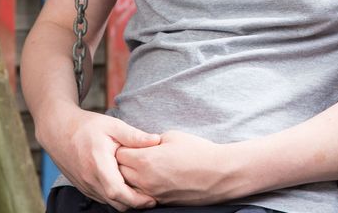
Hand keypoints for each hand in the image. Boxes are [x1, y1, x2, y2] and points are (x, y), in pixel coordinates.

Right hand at [40, 107, 160, 210]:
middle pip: (115, 203)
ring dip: (124, 201)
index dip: (136, 200)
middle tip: (152, 197)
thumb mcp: (113, 125)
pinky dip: (114, 197)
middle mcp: (89, 179)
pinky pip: (101, 197)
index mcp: (98, 164)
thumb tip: (156, 140)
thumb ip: (134, 136)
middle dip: (134, 204)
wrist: (58, 130)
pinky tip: (126, 187)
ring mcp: (84, 185)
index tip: (152, 200)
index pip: (117, 192)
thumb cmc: (87, 126)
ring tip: (142, 192)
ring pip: (108, 202)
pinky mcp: (83, 186)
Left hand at [116, 130, 237, 204]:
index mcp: (146, 160)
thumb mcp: (173, 136)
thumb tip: (144, 144)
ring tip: (141, 167)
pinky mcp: (160, 202)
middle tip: (133, 154)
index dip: (123, 146)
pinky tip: (151, 178)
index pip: (119, 154)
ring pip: (127, 187)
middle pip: (119, 172)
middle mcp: (144, 179)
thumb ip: (152, 141)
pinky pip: (140, 196)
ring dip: (129, 177)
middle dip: (123, 162)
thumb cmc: (199, 152)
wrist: (219, 174)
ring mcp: (151, 193)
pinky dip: (141, 188)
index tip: (130, 143)